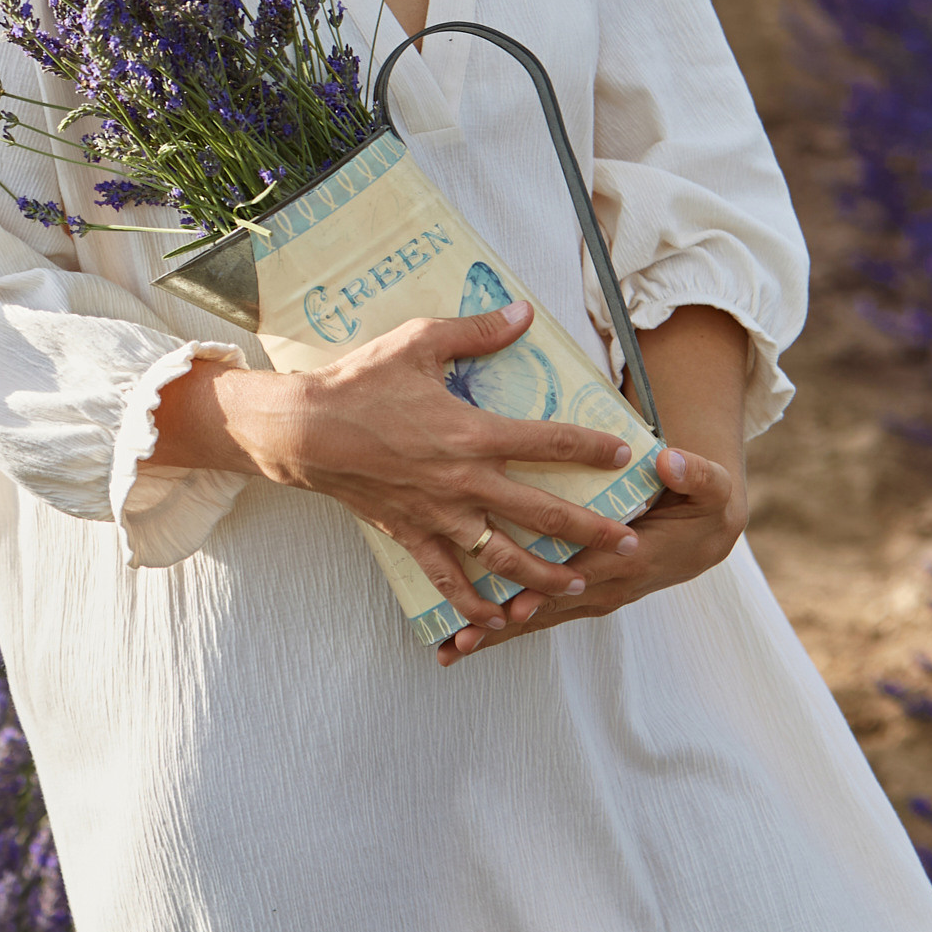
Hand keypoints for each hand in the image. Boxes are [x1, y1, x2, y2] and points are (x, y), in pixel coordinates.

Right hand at [148, 299, 639, 625]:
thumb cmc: (360, 382)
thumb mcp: (419, 342)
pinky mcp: (412, 534)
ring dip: (544, 575)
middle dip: (589, 530)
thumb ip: (477, 332)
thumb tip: (523, 313)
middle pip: (541, 512)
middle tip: (628, 543)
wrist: (303, 431)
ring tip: (577, 586)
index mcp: (472, 433)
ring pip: (503, 557)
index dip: (591, 449)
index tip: (623, 456)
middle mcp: (464, 482)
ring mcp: (439, 515)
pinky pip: (449, 578)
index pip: (548, 443)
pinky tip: (498, 618)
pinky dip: (475, 603)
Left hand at [432, 440, 745, 664]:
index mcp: (632, 559)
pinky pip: (540, 614)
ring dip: (497, 634)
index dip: (550, 591)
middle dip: (507, 626)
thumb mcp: (711, 486)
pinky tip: (463, 639)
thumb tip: (669, 462)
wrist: (706, 535)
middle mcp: (609, 586)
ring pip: (541, 619)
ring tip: (452, 649)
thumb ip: (695, 474)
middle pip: (551, 609)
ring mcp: (594, 596)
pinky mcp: (581, 595)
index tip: (515, 605)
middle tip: (464, 639)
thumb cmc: (702, 504)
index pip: (585, 575)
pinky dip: (503, 628)